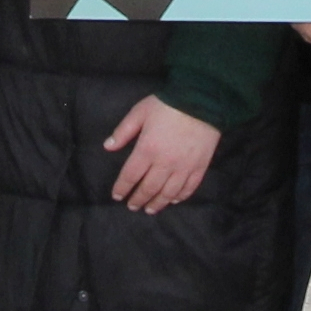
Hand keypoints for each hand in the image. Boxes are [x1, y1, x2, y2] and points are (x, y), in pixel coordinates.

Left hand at [103, 94, 219, 212]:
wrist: (202, 100)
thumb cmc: (168, 104)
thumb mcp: (140, 112)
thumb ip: (123, 131)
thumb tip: (107, 146)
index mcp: (147, 150)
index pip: (130, 176)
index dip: (122, 188)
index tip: (117, 196)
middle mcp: (164, 163)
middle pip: (148, 188)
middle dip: (138, 199)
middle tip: (132, 206)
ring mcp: (184, 167)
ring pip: (168, 193)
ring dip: (157, 204)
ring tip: (150, 210)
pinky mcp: (199, 167)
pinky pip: (189, 188)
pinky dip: (180, 197)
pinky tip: (173, 200)